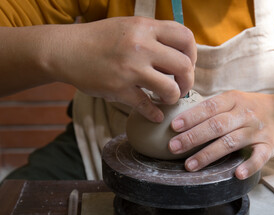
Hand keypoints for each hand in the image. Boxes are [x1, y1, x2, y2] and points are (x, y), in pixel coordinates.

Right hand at [47, 17, 196, 121]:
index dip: (192, 54)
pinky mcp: (118, 89)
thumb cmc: (100, 39)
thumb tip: (181, 54)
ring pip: (169, 89)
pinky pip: (146, 106)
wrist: (66, 50)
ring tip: (168, 98)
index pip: (186, 37)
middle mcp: (140, 46)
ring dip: (174, 97)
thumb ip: (155, 36)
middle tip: (182, 86)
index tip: (187, 64)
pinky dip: (155, 114)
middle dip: (188, 81)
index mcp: (145, 27)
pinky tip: (156, 115)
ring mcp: (129, 69)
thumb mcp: (129, 27)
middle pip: (184, 66)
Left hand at [169, 90, 273, 179]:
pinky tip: (236, 174)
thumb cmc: (249, 108)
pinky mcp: (269, 146)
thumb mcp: (232, 100)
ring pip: (231, 142)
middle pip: (216, 125)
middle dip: (193, 137)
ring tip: (190, 165)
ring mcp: (257, 130)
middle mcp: (245, 114)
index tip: (174, 126)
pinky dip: (249, 165)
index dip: (192, 116)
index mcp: (233, 99)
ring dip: (209, 154)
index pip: (210, 107)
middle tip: (174, 147)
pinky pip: (259, 157)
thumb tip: (180, 120)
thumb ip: (212, 108)